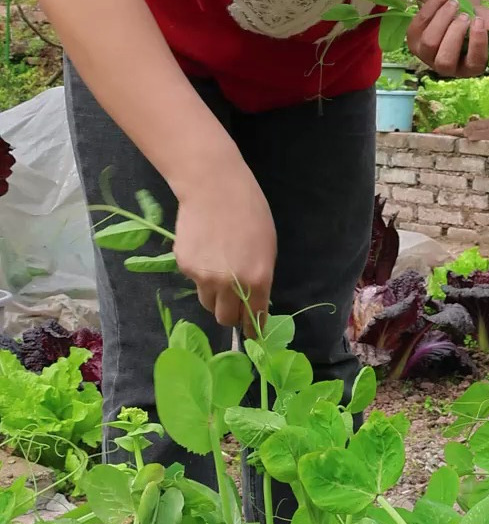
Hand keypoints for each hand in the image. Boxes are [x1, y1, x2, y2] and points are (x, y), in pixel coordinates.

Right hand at [173, 160, 276, 331]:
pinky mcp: (185, 267)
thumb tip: (254, 298)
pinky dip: (199, 273)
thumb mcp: (267, 246)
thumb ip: (260, 276)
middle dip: (230, 315)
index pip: (254, 318)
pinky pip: (193, 281)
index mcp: (257, 280)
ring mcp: (204, 278)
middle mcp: (231, 285)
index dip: (252, 328)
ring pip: (207, 302)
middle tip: (232, 304)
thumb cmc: (249, 211)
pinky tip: (204, 249)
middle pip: (225, 318)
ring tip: (218, 270)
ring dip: (214, 295)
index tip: (251, 334)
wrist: (214, 188)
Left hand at [406, 0, 488, 76]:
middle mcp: (445, 67)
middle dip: (456, 34)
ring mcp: (426, 55)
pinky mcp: (413, 38)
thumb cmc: (478, 23)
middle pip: (445, 59)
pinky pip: (421, 21)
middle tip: (465, 14)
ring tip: (455, 2)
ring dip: (443, 19)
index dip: (477, 43)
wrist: (459, 10)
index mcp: (469, 67)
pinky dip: (435, 1)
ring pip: (429, 42)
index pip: (474, 62)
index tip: (479, 21)